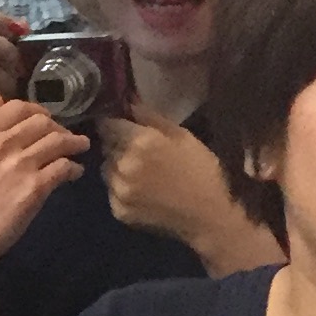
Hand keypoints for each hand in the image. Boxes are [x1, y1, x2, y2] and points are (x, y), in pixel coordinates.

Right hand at [0, 96, 87, 308]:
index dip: (36, 111)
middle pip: (42, 122)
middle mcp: (1, 143)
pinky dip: (73, 168)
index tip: (43, 120)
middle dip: (58, 126)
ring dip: (74, 142)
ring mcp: (20, 164)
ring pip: (58, 140)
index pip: (17, 107)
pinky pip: (64, 167)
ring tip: (80, 147)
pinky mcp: (35, 187)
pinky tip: (74, 172)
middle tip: (64, 136)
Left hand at [101, 111, 279, 271]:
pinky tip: (142, 189)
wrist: (209, 215)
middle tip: (136, 148)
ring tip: (140, 170)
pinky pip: (111, 191)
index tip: (121, 122)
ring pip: (106, 169)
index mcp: (140, 143)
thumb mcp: (182, 136)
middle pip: (106, 146)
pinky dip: (121, 187)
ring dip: (117, 165)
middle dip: (117, 143)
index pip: (108, 125)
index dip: (113, 122)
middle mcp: (124, 165)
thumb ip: (151, 118)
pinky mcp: (118, 211)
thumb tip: (128, 101)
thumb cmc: (202, 169)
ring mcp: (119, 190)